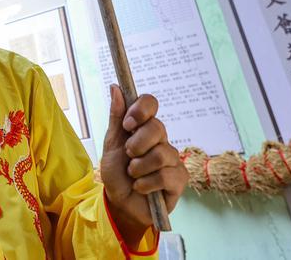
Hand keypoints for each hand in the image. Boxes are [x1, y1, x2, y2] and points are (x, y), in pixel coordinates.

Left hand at [99, 85, 187, 244]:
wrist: (119, 204)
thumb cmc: (116, 173)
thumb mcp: (111, 144)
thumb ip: (116, 117)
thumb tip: (115, 87)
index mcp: (143, 126)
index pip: (150, 103)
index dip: (141, 110)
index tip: (128, 124)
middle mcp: (161, 139)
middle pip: (157, 127)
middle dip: (136, 144)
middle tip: (129, 156)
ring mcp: (172, 159)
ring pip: (161, 154)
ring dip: (139, 168)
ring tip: (133, 175)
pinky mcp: (179, 179)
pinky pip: (166, 175)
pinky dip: (146, 183)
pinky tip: (141, 188)